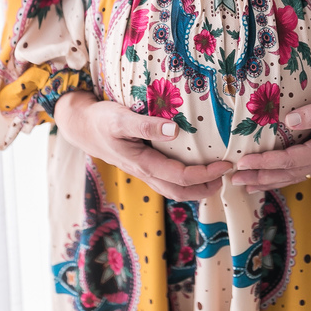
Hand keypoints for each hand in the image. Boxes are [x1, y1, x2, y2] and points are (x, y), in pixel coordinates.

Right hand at [53, 91, 231, 200]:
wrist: (82, 127)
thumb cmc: (102, 120)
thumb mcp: (121, 118)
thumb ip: (147, 125)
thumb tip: (174, 130)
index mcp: (143, 163)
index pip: (181, 176)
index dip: (206, 174)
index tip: (226, 164)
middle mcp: (145, 173)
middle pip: (180, 192)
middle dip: (206, 188)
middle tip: (227, 176)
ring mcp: (144, 172)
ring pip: (173, 190)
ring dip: (197, 188)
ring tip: (217, 178)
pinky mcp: (143, 166)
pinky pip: (167, 181)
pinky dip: (185, 181)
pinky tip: (195, 169)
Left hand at [230, 75, 310, 191]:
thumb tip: (288, 121)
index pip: (288, 160)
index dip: (264, 163)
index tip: (242, 162)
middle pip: (286, 174)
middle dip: (259, 178)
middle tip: (233, 180)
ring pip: (291, 176)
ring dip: (267, 181)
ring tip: (244, 185)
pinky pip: (298, 170)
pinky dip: (280, 176)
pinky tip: (269, 177)